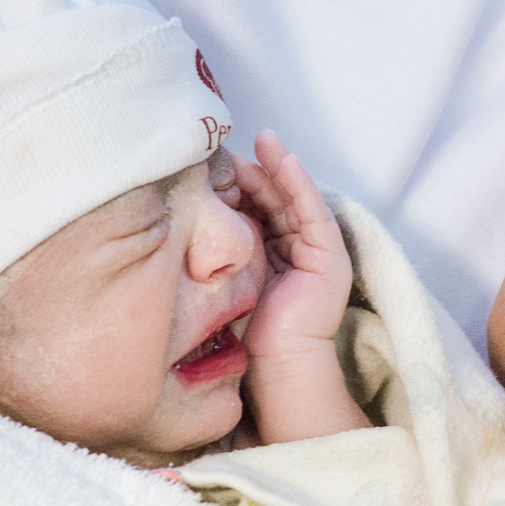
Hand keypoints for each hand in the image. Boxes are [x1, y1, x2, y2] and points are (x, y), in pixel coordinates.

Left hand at [235, 131, 369, 441]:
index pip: (254, 210)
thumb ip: (211, 255)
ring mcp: (315, 253)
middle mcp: (294, 252)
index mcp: (269, 258)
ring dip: (278, 167)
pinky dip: (298, 182)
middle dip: (254, 170)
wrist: (274, 366)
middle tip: (230, 145)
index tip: (211, 163)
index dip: (236, 185)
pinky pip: (312, 210)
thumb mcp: (220, 280)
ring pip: (294, 199)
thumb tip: (175, 225)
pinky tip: (281, 158)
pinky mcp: (329, 256)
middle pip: (274, 200)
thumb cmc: (244, 334)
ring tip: (261, 139)